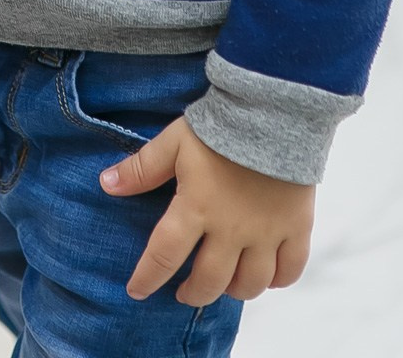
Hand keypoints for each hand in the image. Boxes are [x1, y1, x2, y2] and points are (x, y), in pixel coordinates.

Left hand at [101, 116, 313, 307]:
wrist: (276, 108)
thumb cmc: (221, 124)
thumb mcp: (174, 141)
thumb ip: (142, 167)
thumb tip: (106, 184)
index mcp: (197, 207)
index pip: (164, 255)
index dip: (147, 278)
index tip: (137, 290)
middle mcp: (231, 229)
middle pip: (210, 282)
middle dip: (192, 293)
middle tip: (183, 290)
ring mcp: (267, 232)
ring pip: (250, 284)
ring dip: (232, 290)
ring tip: (222, 281)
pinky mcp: (297, 227)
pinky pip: (290, 270)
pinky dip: (277, 281)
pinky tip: (265, 275)